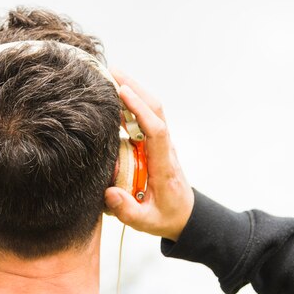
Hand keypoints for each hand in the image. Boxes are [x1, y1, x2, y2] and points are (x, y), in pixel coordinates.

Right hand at [104, 72, 193, 241]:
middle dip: (136, 87)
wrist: (185, 215)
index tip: (122, 92)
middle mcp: (165, 148)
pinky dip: (132, 101)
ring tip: (111, 75)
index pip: (156, 130)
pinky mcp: (154, 142)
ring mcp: (161, 143)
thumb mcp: (147, 222)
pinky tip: (115, 95)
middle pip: (156, 110)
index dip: (139, 109)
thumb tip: (108, 193)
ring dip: (134, 89)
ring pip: (152, 109)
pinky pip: (145, 116)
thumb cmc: (166, 216)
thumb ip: (128, 211)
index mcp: (164, 165)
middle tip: (112, 71)